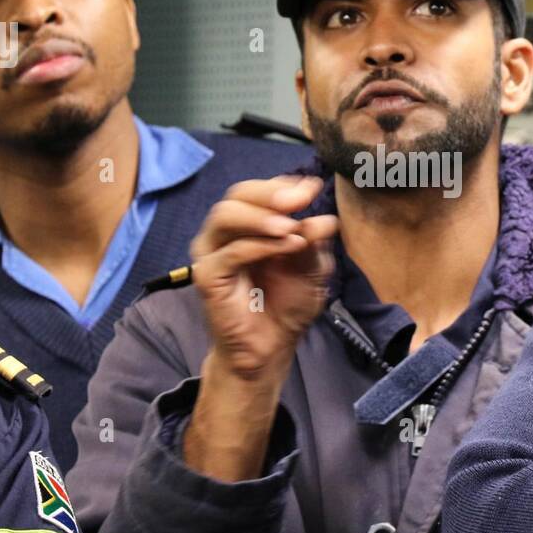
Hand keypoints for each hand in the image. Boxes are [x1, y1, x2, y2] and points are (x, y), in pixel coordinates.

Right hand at [191, 175, 338, 383]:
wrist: (271, 347)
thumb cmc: (288, 304)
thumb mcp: (312, 268)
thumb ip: (314, 241)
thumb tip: (326, 218)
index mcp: (250, 224)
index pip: (258, 192)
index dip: (283, 186)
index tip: (312, 188)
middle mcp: (227, 233)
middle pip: (237, 195)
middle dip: (269, 193)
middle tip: (299, 200)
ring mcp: (213, 253)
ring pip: (225, 215)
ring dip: (261, 216)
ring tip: (290, 227)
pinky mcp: (207, 276)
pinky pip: (229, 252)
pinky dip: (259, 245)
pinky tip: (287, 246)